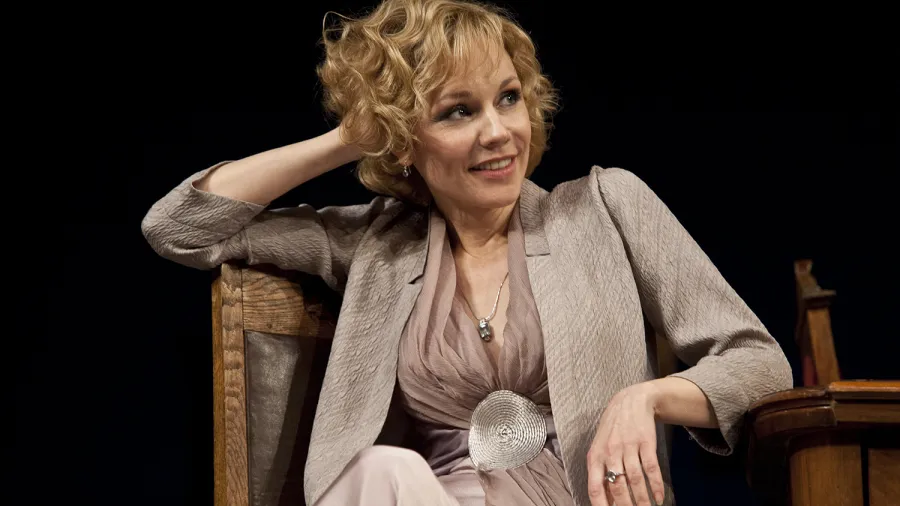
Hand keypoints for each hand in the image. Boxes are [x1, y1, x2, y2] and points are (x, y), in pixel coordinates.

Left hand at [587, 383, 664, 505]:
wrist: (630, 401)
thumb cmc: (612, 429)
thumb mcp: (600, 447)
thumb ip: (601, 471)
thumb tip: (606, 499)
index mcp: (596, 456)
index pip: (595, 487)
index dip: (601, 505)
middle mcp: (610, 452)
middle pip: (617, 487)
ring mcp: (628, 447)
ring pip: (635, 480)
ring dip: (643, 500)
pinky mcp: (645, 442)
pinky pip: (651, 468)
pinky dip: (656, 485)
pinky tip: (659, 497)